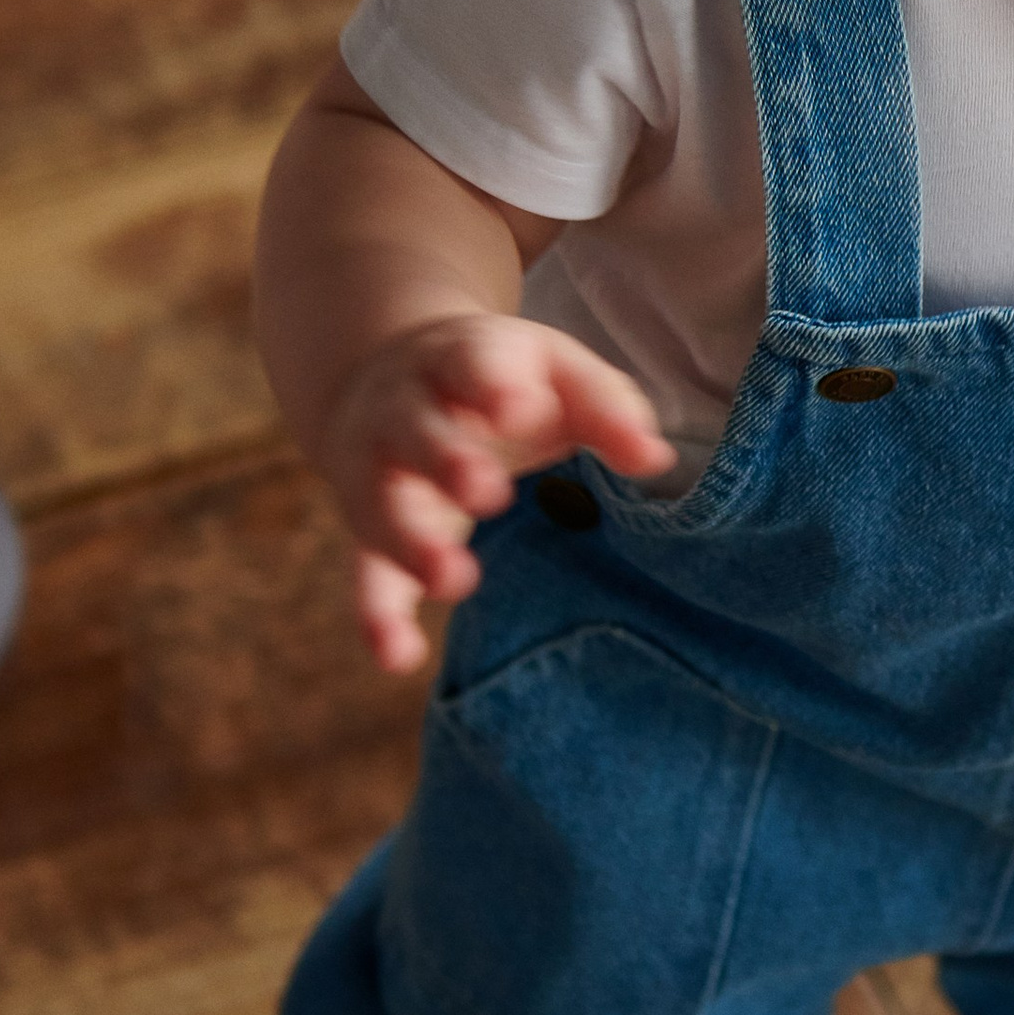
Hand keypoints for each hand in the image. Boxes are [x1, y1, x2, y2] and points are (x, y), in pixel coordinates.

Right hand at [319, 313, 676, 673]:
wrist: (384, 376)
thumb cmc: (500, 380)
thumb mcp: (555, 373)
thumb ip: (606, 408)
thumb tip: (651, 458)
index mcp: (463, 359)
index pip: (471, 363)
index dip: (491, 383)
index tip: (518, 408)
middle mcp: (406, 410)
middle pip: (415, 432)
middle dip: (446, 461)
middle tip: (488, 493)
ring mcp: (378, 468)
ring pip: (378, 503)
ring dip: (409, 542)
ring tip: (453, 579)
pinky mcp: (367, 526)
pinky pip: (362, 570)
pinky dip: (375, 614)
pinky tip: (398, 655)